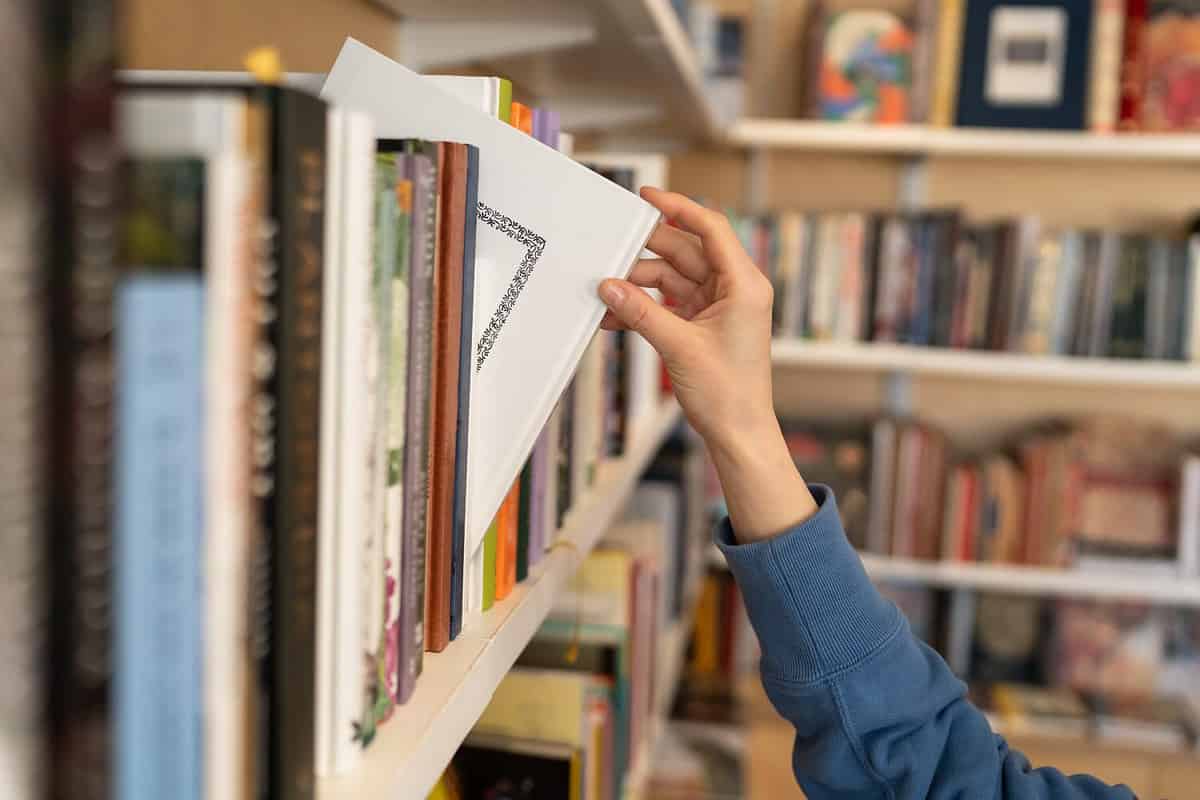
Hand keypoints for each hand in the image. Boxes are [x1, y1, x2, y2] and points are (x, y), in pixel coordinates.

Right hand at [598, 188, 816, 540]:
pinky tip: (613, 316)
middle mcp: (733, 289)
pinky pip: (667, 304)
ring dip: (638, 284)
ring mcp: (717, 307)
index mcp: (743, 284)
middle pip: (685, 251)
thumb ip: (641, 312)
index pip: (711, 229)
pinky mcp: (701, 325)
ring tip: (604, 292)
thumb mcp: (679, 346)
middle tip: (608, 246)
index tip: (647, 196)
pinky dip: (643, 308)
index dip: (679, 207)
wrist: (738, 433)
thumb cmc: (728, 392)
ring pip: (671, 278)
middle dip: (646, 250)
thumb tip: (608, 286)